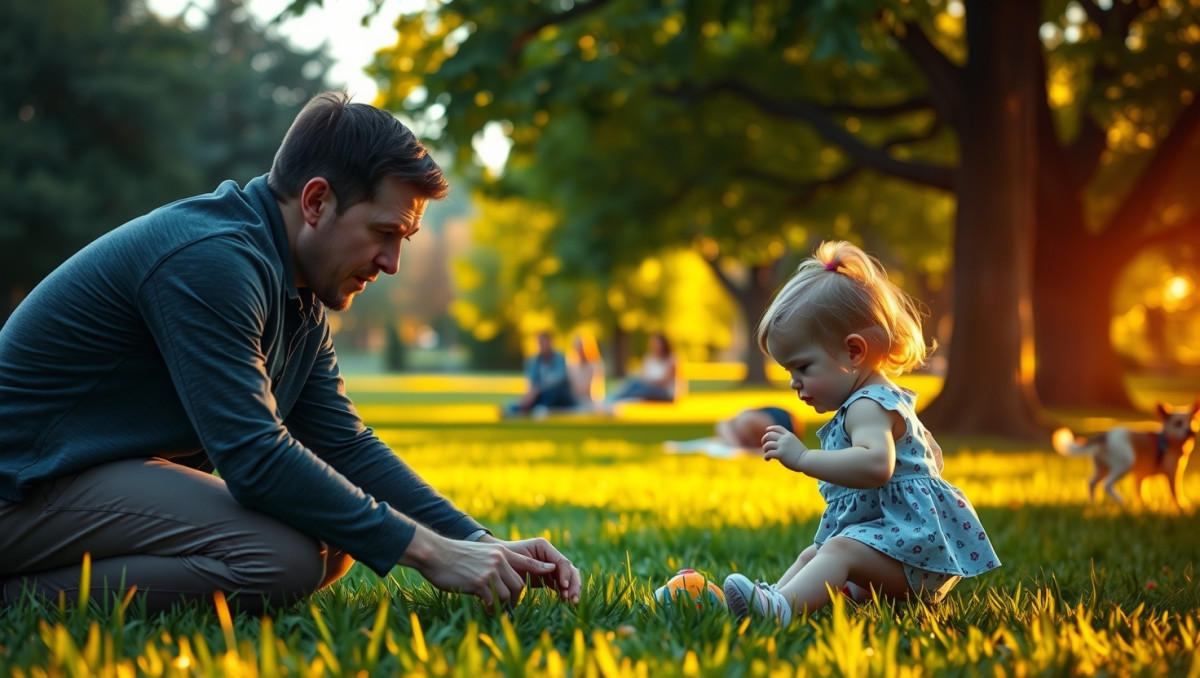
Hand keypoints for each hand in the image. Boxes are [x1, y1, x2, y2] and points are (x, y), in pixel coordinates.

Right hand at [401, 527, 558, 611]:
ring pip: (509, 594)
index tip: (551, 571)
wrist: (435, 553)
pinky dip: (492, 608)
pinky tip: (486, 609)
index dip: (540, 568)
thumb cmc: (454, 555)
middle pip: (519, 584)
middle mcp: (499, 560)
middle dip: (516, 598)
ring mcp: (490, 571)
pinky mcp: (480, 582)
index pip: (526, 561)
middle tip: (509, 606)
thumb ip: (493, 562)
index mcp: (500, 552)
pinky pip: (494, 600)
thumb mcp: (480, 553)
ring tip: (496, 609)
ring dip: (504, 605)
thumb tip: (500, 577)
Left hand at [483, 535, 581, 603]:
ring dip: (572, 589)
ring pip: (569, 577)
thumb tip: (552, 568)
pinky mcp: (549, 578)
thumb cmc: (504, 558)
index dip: (565, 574)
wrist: (495, 564)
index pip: (561, 561)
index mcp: (544, 547)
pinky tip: (565, 602)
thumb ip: (533, 563)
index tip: (564, 587)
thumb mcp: (517, 560)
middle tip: (572, 599)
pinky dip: (564, 593)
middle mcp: (550, 555)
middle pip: (569, 569)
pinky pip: (561, 585)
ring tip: (571, 602)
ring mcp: (551, 567)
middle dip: (573, 583)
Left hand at [762, 424, 809, 471]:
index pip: (778, 428)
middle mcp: (785, 439)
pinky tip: (767, 459)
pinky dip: (766, 456)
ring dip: (765, 449)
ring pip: (767, 444)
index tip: (767, 431)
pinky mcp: (780, 454)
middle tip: (765, 446)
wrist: (807, 460)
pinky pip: (768, 453)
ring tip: (767, 454)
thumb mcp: (795, 443)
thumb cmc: (802, 455)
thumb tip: (779, 444)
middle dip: (764, 440)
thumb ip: (788, 441)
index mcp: (789, 435)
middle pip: (769, 435)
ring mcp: (782, 446)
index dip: (771, 428)